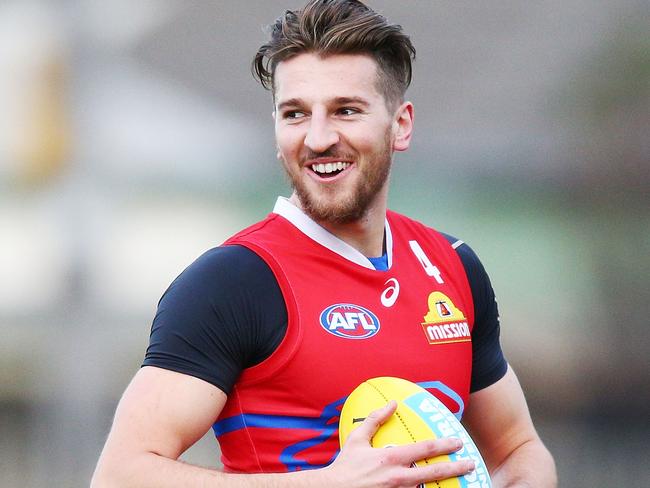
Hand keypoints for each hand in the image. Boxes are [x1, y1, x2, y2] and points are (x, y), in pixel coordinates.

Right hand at [324, 400, 475, 487]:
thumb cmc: (346, 466)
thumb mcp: (358, 438)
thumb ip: (376, 419)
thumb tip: (392, 403)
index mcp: (391, 458)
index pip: (425, 449)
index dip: (444, 445)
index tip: (457, 442)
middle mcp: (399, 477)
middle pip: (435, 472)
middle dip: (455, 468)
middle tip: (470, 464)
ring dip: (445, 484)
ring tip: (460, 481)